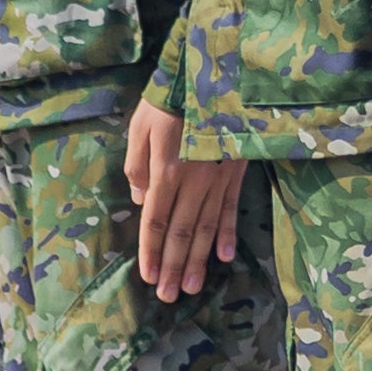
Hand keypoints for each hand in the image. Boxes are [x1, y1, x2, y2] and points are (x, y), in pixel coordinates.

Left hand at [127, 101, 247, 302]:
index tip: (148, 278)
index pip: (155, 222)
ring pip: (206, 228)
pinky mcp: (235, 172)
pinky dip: (227, 234)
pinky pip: (231, 208)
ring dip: (198, 260)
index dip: (151, 252)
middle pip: (181, 233)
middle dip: (174, 267)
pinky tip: (224, 257)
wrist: (213, 74)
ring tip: (191, 286)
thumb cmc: (170, 99)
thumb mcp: (139, 128)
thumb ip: (136, 167)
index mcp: (166, 172)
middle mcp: (193, 182)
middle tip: (169, 296)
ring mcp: (217, 179)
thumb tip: (139, 201)